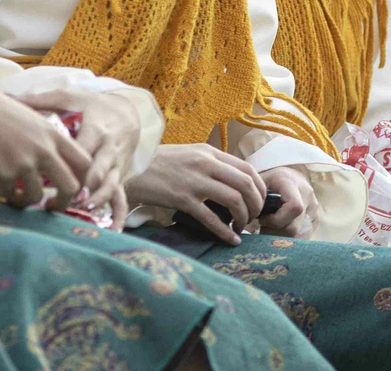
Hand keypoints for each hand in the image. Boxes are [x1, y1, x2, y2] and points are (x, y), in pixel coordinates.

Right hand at [0, 76, 91, 209]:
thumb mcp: (31, 118)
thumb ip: (45, 139)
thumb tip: (54, 162)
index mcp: (53, 134)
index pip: (85, 162)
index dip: (82, 179)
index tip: (70, 185)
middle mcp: (44, 150)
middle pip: (71, 187)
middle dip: (64, 202)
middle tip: (51, 206)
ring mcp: (24, 163)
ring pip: (37, 197)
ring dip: (25, 201)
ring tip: (14, 195)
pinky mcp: (4, 173)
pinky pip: (10, 195)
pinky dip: (3, 195)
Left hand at [17, 88, 141, 213]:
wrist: (126, 113)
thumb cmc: (91, 106)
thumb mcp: (69, 98)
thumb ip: (41, 101)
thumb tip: (8, 96)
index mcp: (95, 128)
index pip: (82, 148)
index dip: (68, 163)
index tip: (50, 173)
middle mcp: (108, 148)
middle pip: (98, 169)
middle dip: (84, 186)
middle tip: (67, 199)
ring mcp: (116, 165)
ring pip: (110, 185)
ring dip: (97, 199)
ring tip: (82, 210)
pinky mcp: (120, 176)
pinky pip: (122, 197)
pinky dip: (118, 215)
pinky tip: (111, 230)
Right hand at [125, 143, 265, 245]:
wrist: (131, 169)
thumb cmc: (158, 164)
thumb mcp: (189, 155)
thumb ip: (210, 164)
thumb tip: (233, 182)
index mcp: (209, 152)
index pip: (247, 168)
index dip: (260, 188)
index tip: (259, 202)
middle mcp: (205, 164)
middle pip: (246, 184)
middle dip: (256, 205)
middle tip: (253, 218)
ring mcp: (194, 181)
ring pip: (234, 200)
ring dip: (243, 218)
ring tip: (240, 227)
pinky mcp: (182, 199)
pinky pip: (211, 218)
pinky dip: (225, 232)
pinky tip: (231, 239)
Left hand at [260, 166, 317, 237]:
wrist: (288, 176)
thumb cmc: (269, 181)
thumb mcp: (260, 183)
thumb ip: (255, 198)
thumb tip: (250, 220)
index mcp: (292, 184)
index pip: (294, 208)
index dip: (276, 220)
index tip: (262, 219)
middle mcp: (307, 195)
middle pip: (294, 227)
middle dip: (274, 232)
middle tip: (263, 227)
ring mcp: (314, 209)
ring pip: (298, 236)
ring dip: (280, 237)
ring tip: (270, 228)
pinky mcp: (315, 219)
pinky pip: (302, 237)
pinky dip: (288, 238)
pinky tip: (279, 231)